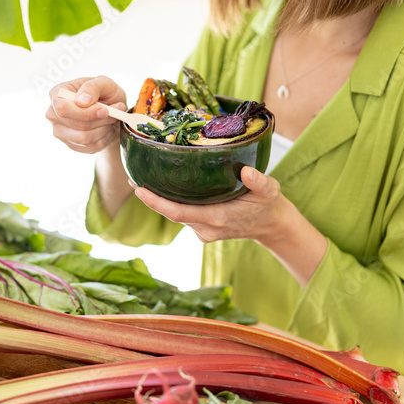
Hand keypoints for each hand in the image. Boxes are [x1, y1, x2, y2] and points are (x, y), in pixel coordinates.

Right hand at [47, 76, 127, 154]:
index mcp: (57, 94)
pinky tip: (106, 128)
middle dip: (101, 120)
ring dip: (104, 129)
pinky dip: (104, 138)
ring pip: (84, 138)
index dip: (85, 112)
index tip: (104, 110)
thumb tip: (81, 101)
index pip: (62, 108)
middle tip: (115, 113)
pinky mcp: (71, 145)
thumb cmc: (105, 94)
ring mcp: (60, 132)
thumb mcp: (104, 83)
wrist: (112, 112)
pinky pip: (91, 146)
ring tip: (110, 120)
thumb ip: (92, 87)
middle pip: (77, 124)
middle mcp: (53, 114)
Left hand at [133, 166, 328, 286]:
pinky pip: (182, 213)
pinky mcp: (202, 228)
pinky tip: (162, 185)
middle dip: (151, 197)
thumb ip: (259, 182)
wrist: (271, 225)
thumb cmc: (268, 205)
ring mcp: (203, 230)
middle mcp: (206, 228)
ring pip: (175, 213)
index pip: (179, 213)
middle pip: (171, 212)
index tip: (140, 190)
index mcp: (217, 219)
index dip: (157, 203)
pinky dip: (171, 201)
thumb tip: (247, 172)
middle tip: (132, 175)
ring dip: (159, 199)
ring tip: (141, 176)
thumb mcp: (269, 191)